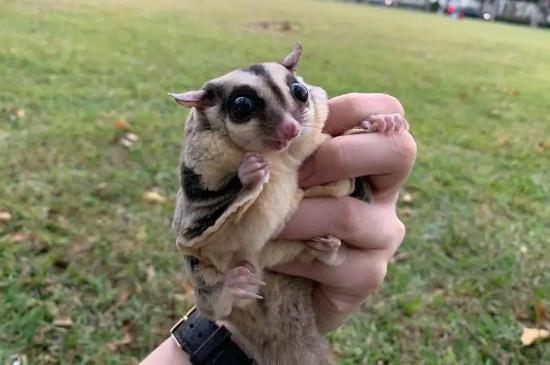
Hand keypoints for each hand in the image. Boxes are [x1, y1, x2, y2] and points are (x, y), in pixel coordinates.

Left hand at [238, 153, 269, 186]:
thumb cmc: (253, 185)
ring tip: (265, 159)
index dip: (264, 169)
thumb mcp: (258, 185)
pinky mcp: (241, 162)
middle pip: (254, 165)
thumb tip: (268, 169)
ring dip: (260, 158)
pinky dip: (253, 154)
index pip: (257, 173)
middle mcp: (241, 172)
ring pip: (251, 159)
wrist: (244, 183)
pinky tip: (259, 155)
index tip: (269, 167)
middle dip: (263, 163)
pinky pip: (247, 155)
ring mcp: (241, 166)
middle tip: (269, 162)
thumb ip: (263, 178)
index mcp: (246, 179)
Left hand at [273, 93, 415, 332]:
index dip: (348, 109)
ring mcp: (383, 234)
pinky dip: (292, 255)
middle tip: (294, 174)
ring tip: (261, 222)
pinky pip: (333, 261)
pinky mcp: (368, 274)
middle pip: (399, 151)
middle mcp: (385, 191)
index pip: (387, 112)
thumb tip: (247, 113)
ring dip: (294, 216)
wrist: (278, 275)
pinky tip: (271, 257)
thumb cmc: (277, 209)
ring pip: (348, 214)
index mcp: (369, 155)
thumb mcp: (279, 169)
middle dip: (337, 155)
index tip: (300, 127)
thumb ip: (277, 142)